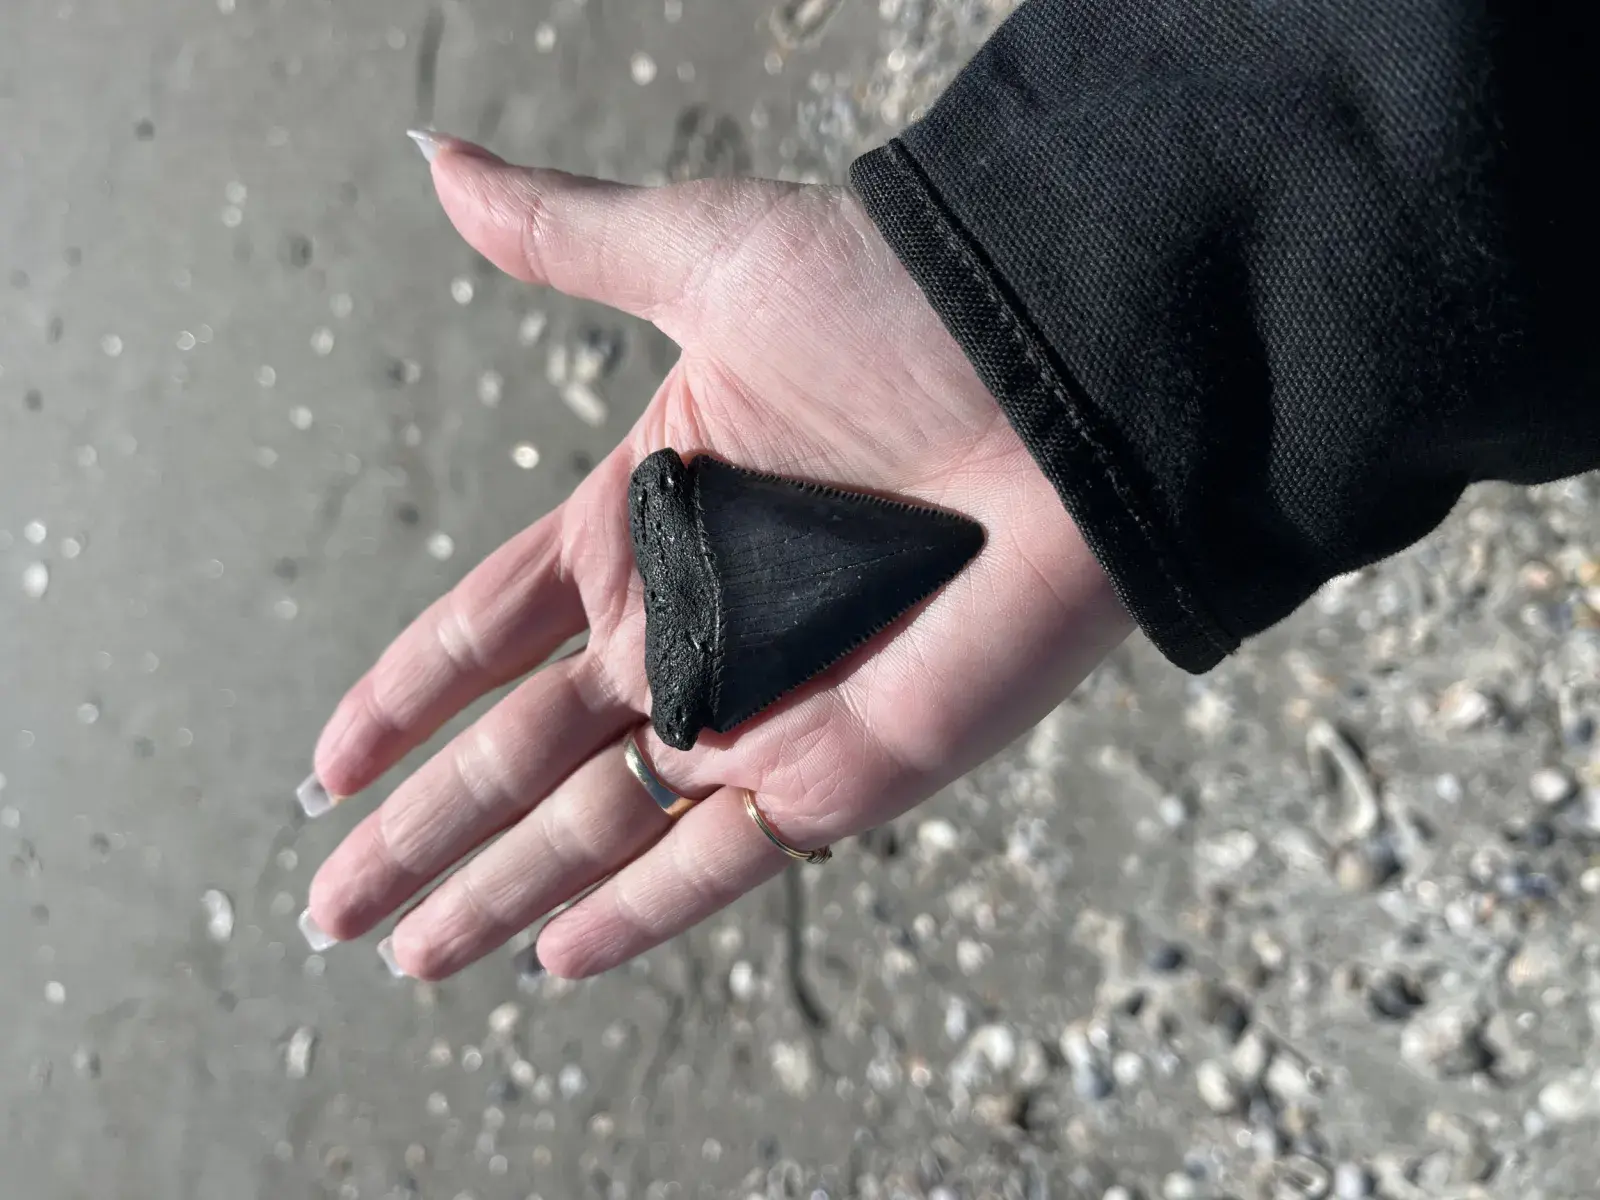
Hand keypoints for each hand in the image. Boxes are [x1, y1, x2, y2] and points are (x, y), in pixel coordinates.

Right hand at [304, 134, 1130, 979]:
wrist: (1068, 381)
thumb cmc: (905, 312)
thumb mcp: (712, 262)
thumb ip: (568, 241)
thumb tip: (433, 166)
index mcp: (642, 519)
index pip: (488, 632)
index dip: (403, 699)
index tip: (326, 769)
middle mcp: (687, 626)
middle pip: (519, 756)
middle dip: (423, 833)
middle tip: (330, 908)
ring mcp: (758, 708)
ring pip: (598, 828)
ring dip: (498, 894)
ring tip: (406, 954)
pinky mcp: (842, 773)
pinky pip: (722, 864)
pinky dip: (638, 914)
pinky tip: (554, 958)